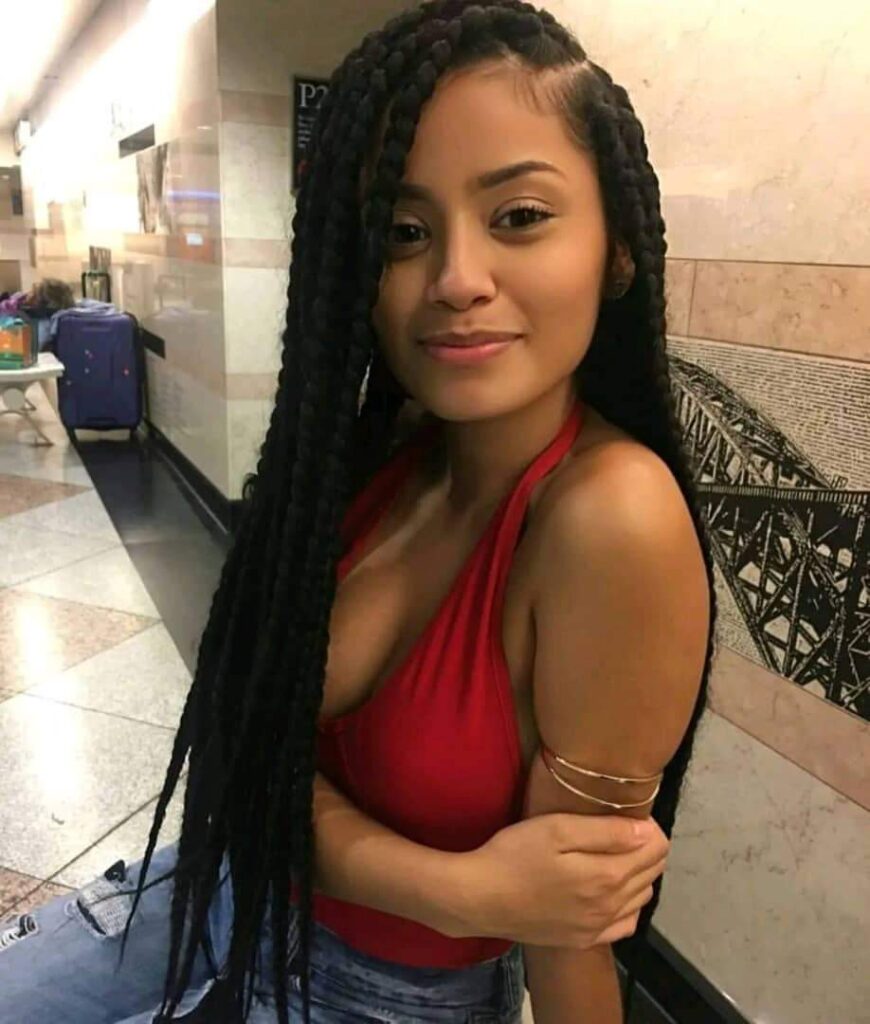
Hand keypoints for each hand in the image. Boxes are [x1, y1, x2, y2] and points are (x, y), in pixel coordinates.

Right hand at [461, 814, 668, 948]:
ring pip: (641, 899)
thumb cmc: (514, 854)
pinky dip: (628, 905)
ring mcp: (597, 928)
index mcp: (606, 876)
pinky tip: (611, 892)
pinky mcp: (582, 941)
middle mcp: (609, 907)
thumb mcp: (556, 829)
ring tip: (616, 854)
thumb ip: (605, 831)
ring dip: (639, 874)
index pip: (654, 850)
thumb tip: (646, 832)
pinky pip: (624, 925)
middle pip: (651, 874)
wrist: (479, 898)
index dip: (649, 827)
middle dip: (646, 848)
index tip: (630, 813)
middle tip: (622, 828)